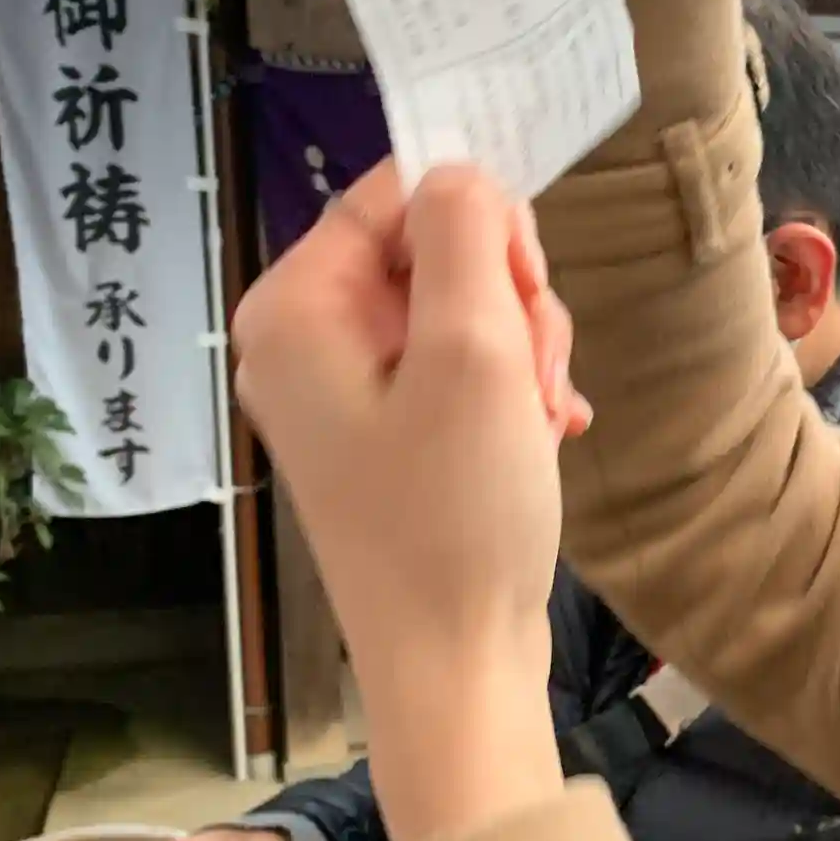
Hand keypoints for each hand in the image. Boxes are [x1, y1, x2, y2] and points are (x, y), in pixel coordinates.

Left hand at [233, 164, 579, 840]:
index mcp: (295, 309)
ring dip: (522, 352)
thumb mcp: (475, 350)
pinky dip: (512, 393)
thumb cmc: (457, 515)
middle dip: (508, 299)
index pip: (395, 192)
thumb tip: (464, 175)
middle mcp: (303, 343)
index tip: (526, 286)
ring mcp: (344, 396)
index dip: (480, 220)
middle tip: (533, 372)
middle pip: (432, 249)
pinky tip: (544, 435)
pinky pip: (459, 370)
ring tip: (540, 418)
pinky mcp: (386, 440)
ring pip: (460, 309)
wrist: (454, 665)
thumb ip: (467, 233)